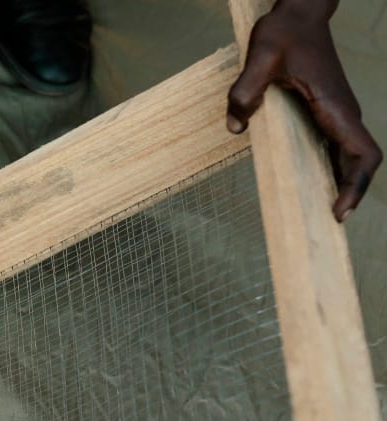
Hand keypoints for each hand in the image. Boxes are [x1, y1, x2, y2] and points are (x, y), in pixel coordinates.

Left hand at [226, 0, 381, 221]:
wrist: (298, 12)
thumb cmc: (283, 31)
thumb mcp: (260, 56)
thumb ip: (245, 90)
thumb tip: (234, 125)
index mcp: (334, 106)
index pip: (362, 153)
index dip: (356, 184)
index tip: (339, 210)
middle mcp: (343, 112)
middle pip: (360, 161)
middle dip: (350, 193)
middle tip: (328, 224)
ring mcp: (338, 112)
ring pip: (350, 155)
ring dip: (343, 182)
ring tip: (322, 212)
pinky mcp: (327, 110)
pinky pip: (337, 145)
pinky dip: (333, 167)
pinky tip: (314, 184)